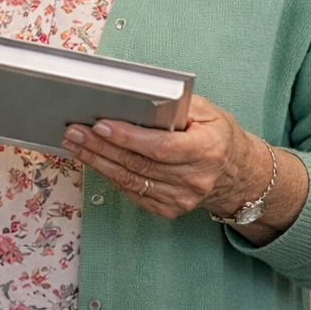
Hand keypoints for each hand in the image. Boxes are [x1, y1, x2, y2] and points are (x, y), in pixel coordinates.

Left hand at [60, 94, 271, 221]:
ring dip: (98, 162)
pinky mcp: (171, 209)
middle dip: (101, 147)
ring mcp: (183, 198)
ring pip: (131, 181)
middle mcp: (196, 179)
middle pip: (138, 164)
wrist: (236, 171)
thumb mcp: (206, 110)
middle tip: (74, 131)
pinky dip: (110, 176)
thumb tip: (137, 100)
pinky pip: (133, 193)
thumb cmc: (217, 134)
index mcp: (207, 150)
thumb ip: (175, 105)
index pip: (159, 147)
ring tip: (75, 144)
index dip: (127, 138)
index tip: (100, 125)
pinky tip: (93, 161)